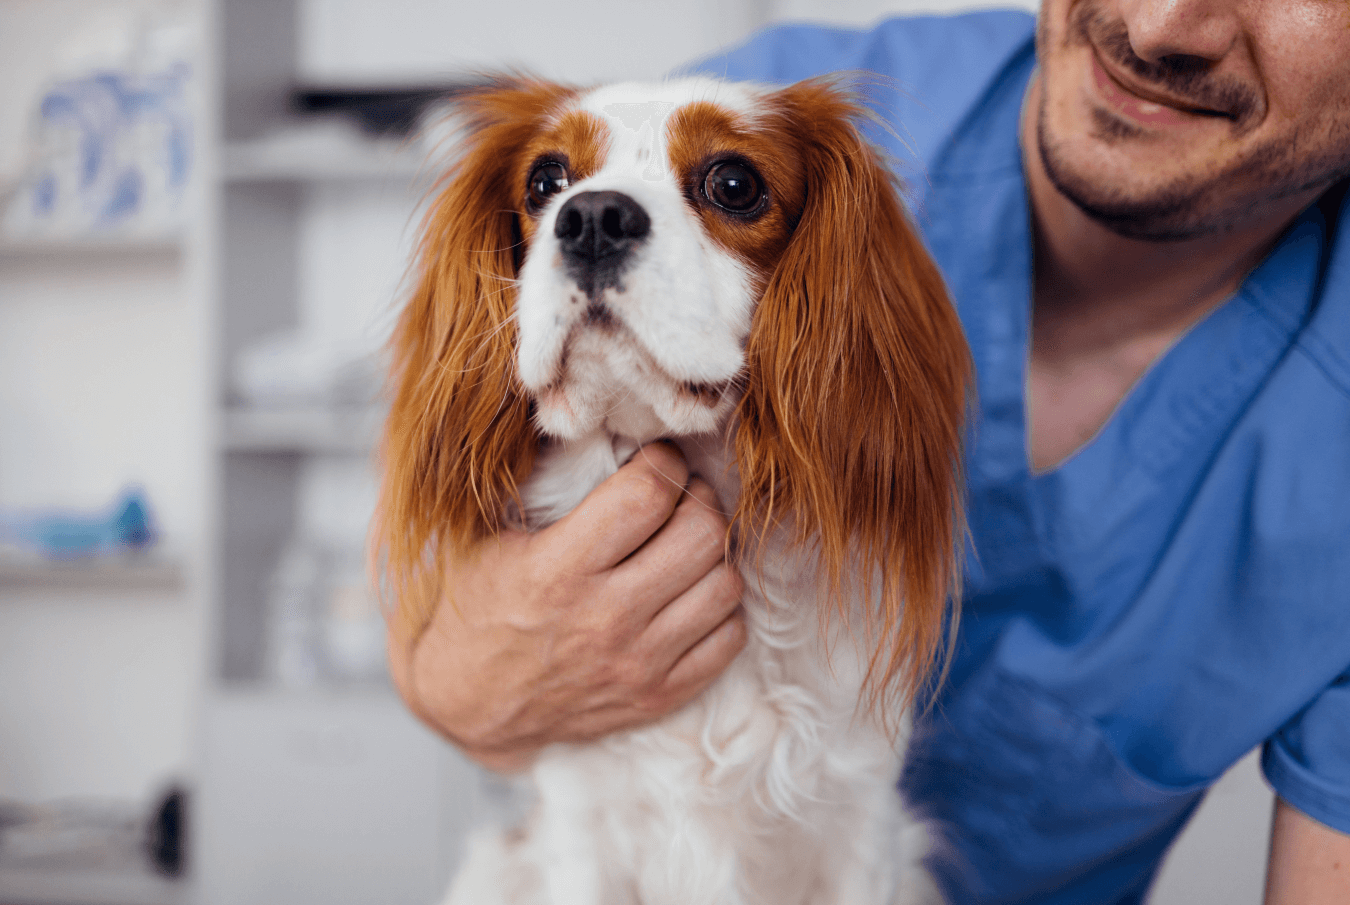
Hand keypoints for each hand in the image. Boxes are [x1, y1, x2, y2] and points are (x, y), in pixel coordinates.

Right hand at [385, 442, 746, 772]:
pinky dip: (719, 609)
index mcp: (558, 570)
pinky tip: (689, 594)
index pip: (648, 496)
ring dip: (713, 555)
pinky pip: (728, 639)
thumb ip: (544, 488)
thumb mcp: (488, 539)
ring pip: (725, 585)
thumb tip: (606, 428)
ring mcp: (637, 664)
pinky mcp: (657, 696)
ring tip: (685, 546)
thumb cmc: (478, 607)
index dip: (662, 464)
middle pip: (701, 535)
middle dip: (698, 501)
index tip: (655, 462)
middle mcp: (605, 618)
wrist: (469, 705)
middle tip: (679, 498)